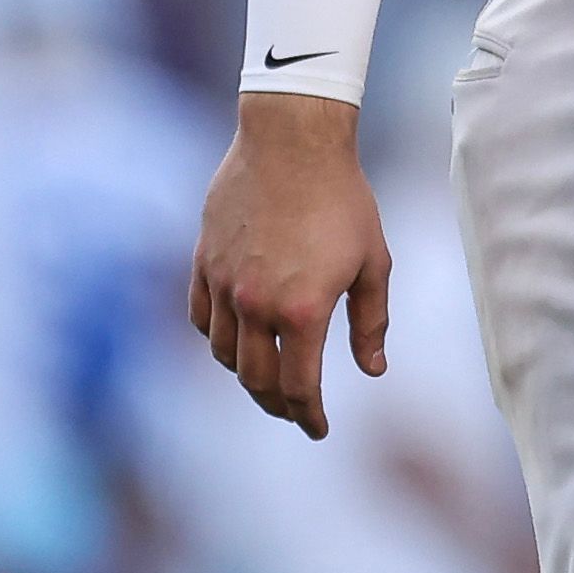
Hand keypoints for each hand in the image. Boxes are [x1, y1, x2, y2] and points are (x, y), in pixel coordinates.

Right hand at [189, 93, 391, 439]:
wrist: (292, 144)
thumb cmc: (344, 199)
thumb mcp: (374, 261)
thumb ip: (371, 321)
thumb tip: (372, 369)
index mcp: (302, 310)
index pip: (298, 386)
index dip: (308, 415)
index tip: (318, 429)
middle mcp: (254, 305)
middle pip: (256, 380)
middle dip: (278, 405)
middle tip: (295, 413)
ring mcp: (223, 285)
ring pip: (222, 353)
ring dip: (245, 374)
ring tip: (268, 379)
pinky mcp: (202, 263)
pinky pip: (199, 318)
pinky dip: (214, 338)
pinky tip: (233, 341)